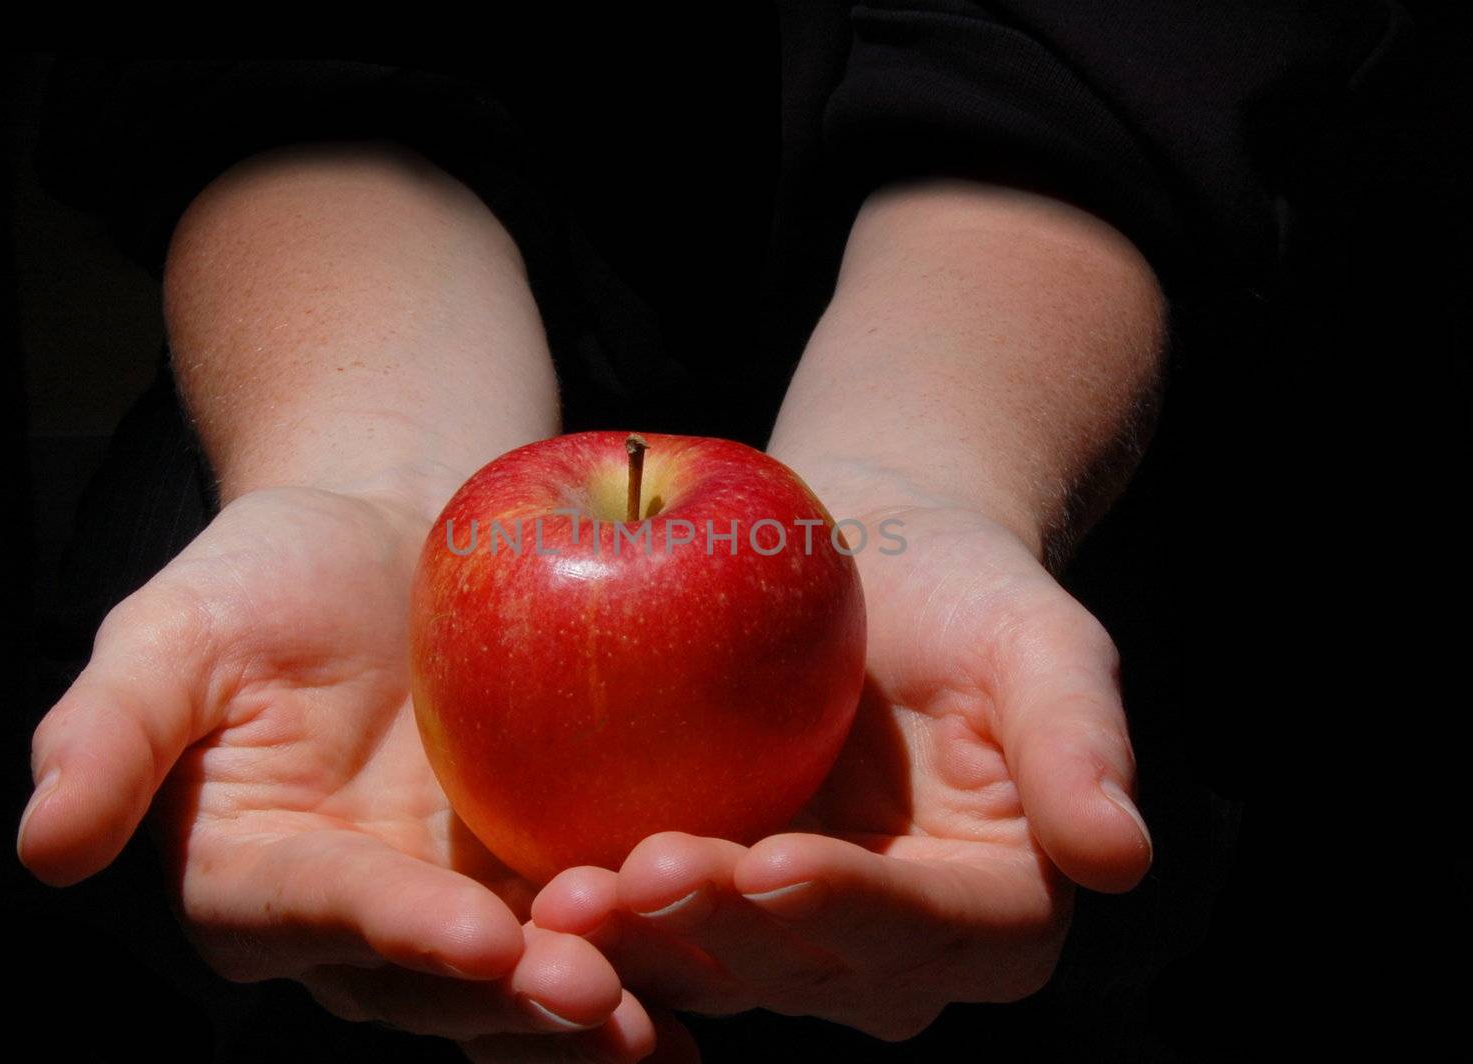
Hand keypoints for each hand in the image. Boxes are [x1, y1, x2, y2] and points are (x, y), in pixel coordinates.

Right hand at [16, 483, 665, 1061]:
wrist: (389, 535)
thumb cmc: (265, 575)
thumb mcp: (168, 633)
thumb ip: (107, 735)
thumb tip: (41, 849)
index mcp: (256, 879)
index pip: (323, 915)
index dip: (395, 932)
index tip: (477, 937)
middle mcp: (357, 923)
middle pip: (433, 985)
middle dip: (513, 1004)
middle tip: (604, 1008)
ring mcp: (454, 906)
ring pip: (518, 984)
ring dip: (589, 1010)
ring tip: (665, 1027)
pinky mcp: (536, 873)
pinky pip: (588, 924)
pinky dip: (648, 949)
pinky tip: (725, 961)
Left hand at [531, 505, 1151, 1039]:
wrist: (866, 565)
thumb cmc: (967, 591)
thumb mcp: (1043, 644)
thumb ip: (1080, 747)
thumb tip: (1121, 859)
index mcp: (993, 914)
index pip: (926, 930)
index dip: (852, 909)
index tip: (776, 862)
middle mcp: (892, 957)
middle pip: (808, 968)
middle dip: (725, 935)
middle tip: (637, 877)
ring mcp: (791, 943)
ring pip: (718, 968)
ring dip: (642, 944)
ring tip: (566, 896)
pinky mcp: (708, 911)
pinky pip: (654, 929)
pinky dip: (601, 919)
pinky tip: (534, 882)